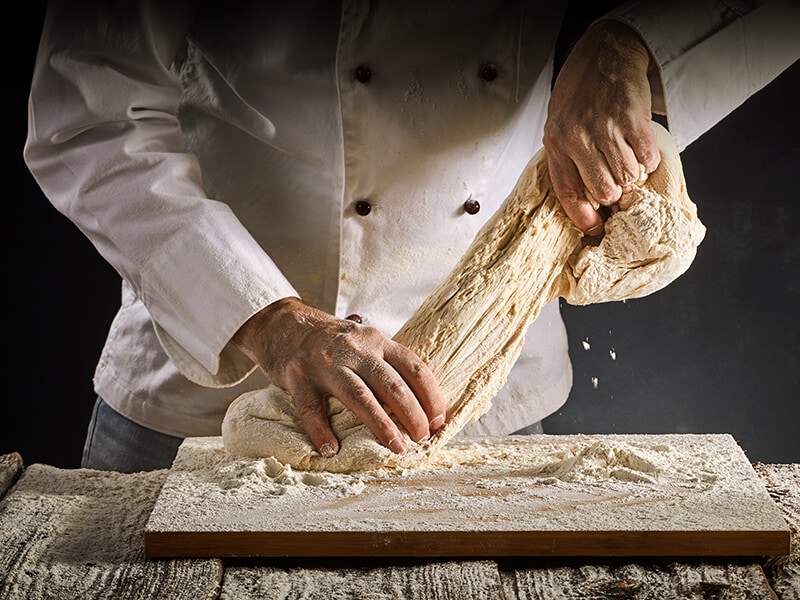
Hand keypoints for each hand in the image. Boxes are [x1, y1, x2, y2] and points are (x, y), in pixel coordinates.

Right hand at [232, 297, 445, 456]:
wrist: (281, 323)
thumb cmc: (329, 339)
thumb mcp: (362, 340)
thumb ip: (385, 361)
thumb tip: (420, 400)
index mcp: (375, 341)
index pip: (413, 367)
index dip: (431, 395)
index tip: (440, 419)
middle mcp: (354, 349)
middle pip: (392, 385)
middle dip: (413, 415)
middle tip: (423, 439)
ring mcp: (325, 363)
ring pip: (360, 397)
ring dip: (382, 426)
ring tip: (397, 447)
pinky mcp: (297, 377)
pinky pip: (312, 409)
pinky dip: (321, 432)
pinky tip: (331, 450)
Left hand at [543, 20, 660, 234]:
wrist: (605, 52)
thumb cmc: (581, 93)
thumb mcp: (560, 124)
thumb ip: (566, 158)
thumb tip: (582, 202)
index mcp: (556, 143)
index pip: (568, 194)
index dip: (584, 217)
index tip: (595, 229)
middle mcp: (577, 137)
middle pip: (603, 191)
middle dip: (614, 193)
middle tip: (618, 183)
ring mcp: (603, 127)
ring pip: (627, 176)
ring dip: (633, 174)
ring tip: (628, 159)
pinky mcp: (630, 117)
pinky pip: (646, 157)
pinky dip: (649, 158)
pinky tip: (641, 146)